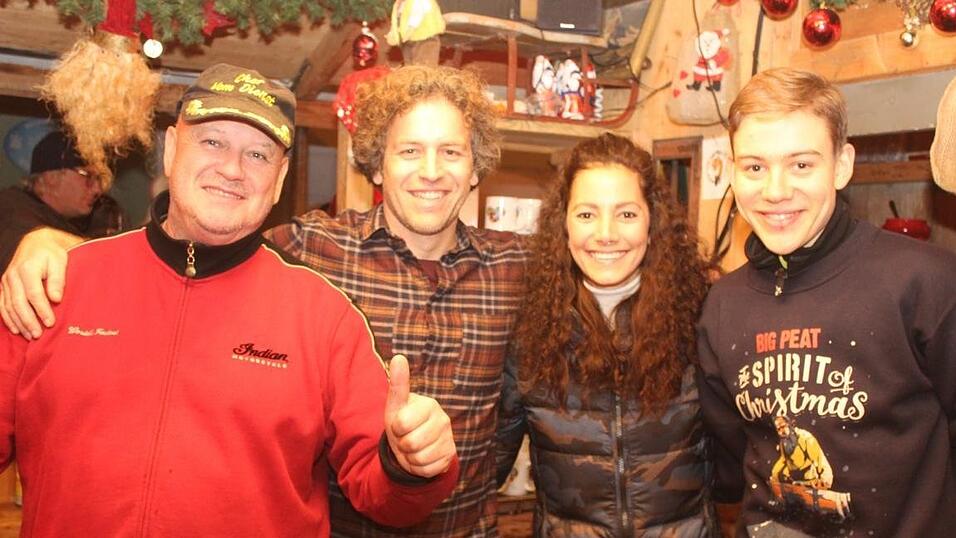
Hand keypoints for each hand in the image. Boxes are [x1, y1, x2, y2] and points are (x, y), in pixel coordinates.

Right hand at [0, 228, 79, 338]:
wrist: (36, 243)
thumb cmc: (51, 253)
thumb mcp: (60, 261)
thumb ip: (58, 280)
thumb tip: (55, 299)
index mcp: (27, 269)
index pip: (34, 294)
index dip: (42, 310)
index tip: (50, 323)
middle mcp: (13, 276)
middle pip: (19, 303)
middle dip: (28, 321)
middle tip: (38, 335)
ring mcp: (6, 281)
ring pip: (9, 306)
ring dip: (19, 322)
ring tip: (30, 336)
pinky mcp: (3, 285)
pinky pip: (2, 304)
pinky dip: (8, 318)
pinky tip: (16, 329)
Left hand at [383, 355, 455, 477]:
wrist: (416, 445)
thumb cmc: (403, 422)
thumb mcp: (396, 405)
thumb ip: (398, 383)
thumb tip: (398, 357)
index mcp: (429, 405)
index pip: (402, 423)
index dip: (395, 428)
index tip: (399, 424)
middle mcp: (443, 420)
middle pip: (410, 443)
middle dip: (402, 445)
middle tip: (405, 438)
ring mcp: (449, 439)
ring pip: (419, 458)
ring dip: (409, 457)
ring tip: (413, 448)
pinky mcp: (450, 457)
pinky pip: (427, 469)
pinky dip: (418, 468)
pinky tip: (421, 458)